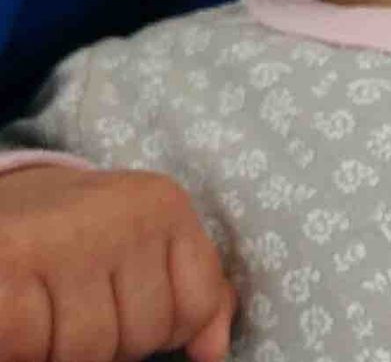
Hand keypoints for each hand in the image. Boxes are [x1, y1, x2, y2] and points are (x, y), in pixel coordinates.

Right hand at [0, 166, 235, 361]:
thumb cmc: (85, 233)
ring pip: (87, 350)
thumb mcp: (151, 243)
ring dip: (63, 350)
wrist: (8, 201)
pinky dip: (23, 347)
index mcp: (165, 205)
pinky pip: (29, 345)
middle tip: (80, 305)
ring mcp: (66, 236)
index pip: (196, 307)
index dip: (163, 327)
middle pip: (142, 334)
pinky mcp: (11, 258)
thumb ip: (195, 292)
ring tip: (50, 310)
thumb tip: (213, 351)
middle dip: (112, 340)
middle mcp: (123, 212)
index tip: (129, 303)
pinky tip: (21, 314)